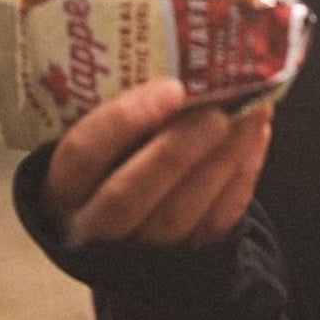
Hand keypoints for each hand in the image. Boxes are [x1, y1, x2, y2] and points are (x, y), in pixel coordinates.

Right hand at [40, 78, 274, 248]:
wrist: (131, 236)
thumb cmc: (117, 167)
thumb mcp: (104, 145)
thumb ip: (128, 115)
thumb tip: (187, 53)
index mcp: (62, 188)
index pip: (81, 155)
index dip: (122, 121)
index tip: (172, 87)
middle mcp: (90, 227)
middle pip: (127, 195)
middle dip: (177, 151)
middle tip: (219, 112)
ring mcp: (136, 254)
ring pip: (177, 215)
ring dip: (221, 161)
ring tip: (253, 115)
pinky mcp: (180, 265)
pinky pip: (213, 225)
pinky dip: (241, 180)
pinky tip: (257, 140)